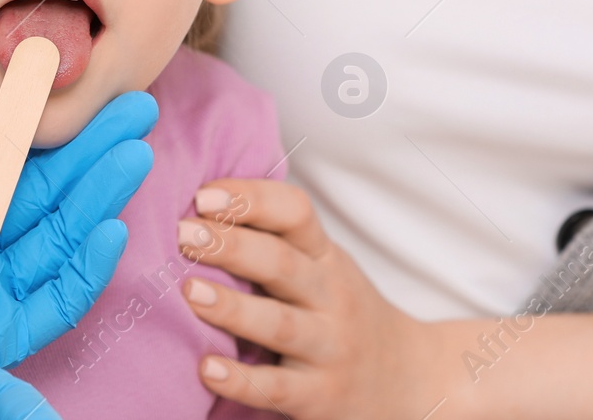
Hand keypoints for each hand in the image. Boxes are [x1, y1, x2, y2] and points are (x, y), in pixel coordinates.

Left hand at [0, 0, 157, 418]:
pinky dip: (81, 272)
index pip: (23, 157)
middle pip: (54, 194)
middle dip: (98, 154)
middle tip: (138, 111)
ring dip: (98, 200)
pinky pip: (48, 304)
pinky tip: (106, 229)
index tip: (99, 86)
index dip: (64, 125)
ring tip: (131, 157)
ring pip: (59, 241)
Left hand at [178, 179, 430, 419]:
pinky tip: (206, 368)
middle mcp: (331, 296)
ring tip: (188, 291)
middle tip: (183, 233)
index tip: (204, 196)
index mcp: (325, 256)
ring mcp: (328, 347)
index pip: (295, 212)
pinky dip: (240, 380)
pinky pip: (276, 388)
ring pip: (278, 324)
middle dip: (231, 246)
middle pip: (281, 263)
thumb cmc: (343, 311)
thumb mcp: (324, 267)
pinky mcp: (319, 396)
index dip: (250, 199)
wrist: (409, 378)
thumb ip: (276, 242)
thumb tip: (198, 209)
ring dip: (232, 307)